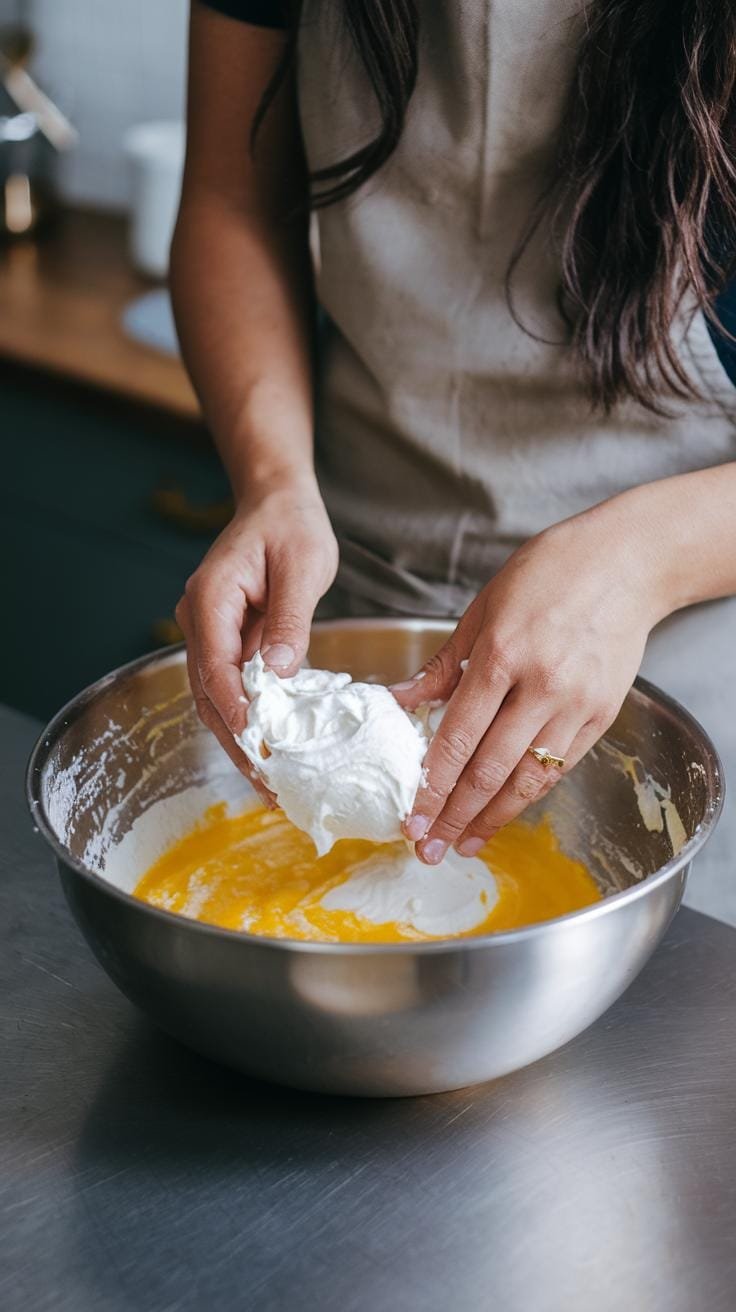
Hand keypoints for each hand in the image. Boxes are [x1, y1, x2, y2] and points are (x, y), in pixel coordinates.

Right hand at [176, 479, 337, 784]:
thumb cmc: (291, 526)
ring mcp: (208, 633)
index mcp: (210, 599)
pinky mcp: (225, 642)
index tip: (257, 746)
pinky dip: (250, 721)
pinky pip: (232, 688)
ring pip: (216, 699)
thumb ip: (290, 620)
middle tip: (268, 786)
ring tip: (271, 783)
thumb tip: (279, 673)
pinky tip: (273, 750)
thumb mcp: (302, 567)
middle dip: (236, 742)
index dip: (235, 710)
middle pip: (209, 694)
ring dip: (241, 740)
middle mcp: (199, 620)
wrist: (277, 502)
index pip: (214, 666)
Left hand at [392, 506, 666, 863]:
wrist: (626, 563)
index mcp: (502, 655)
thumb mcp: (482, 609)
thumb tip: (398, 702)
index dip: (432, 786)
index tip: (412, 817)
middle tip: (428, 848)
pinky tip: (505, 810)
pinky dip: (530, 794)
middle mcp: (540, 686)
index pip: (457, 738)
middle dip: (454, 816)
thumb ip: (442, 666)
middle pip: (489, 770)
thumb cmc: (548, 574)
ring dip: (492, 819)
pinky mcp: (602, 714)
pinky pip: (559, 765)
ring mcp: (576, 704)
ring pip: (528, 779)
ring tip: (465, 845)